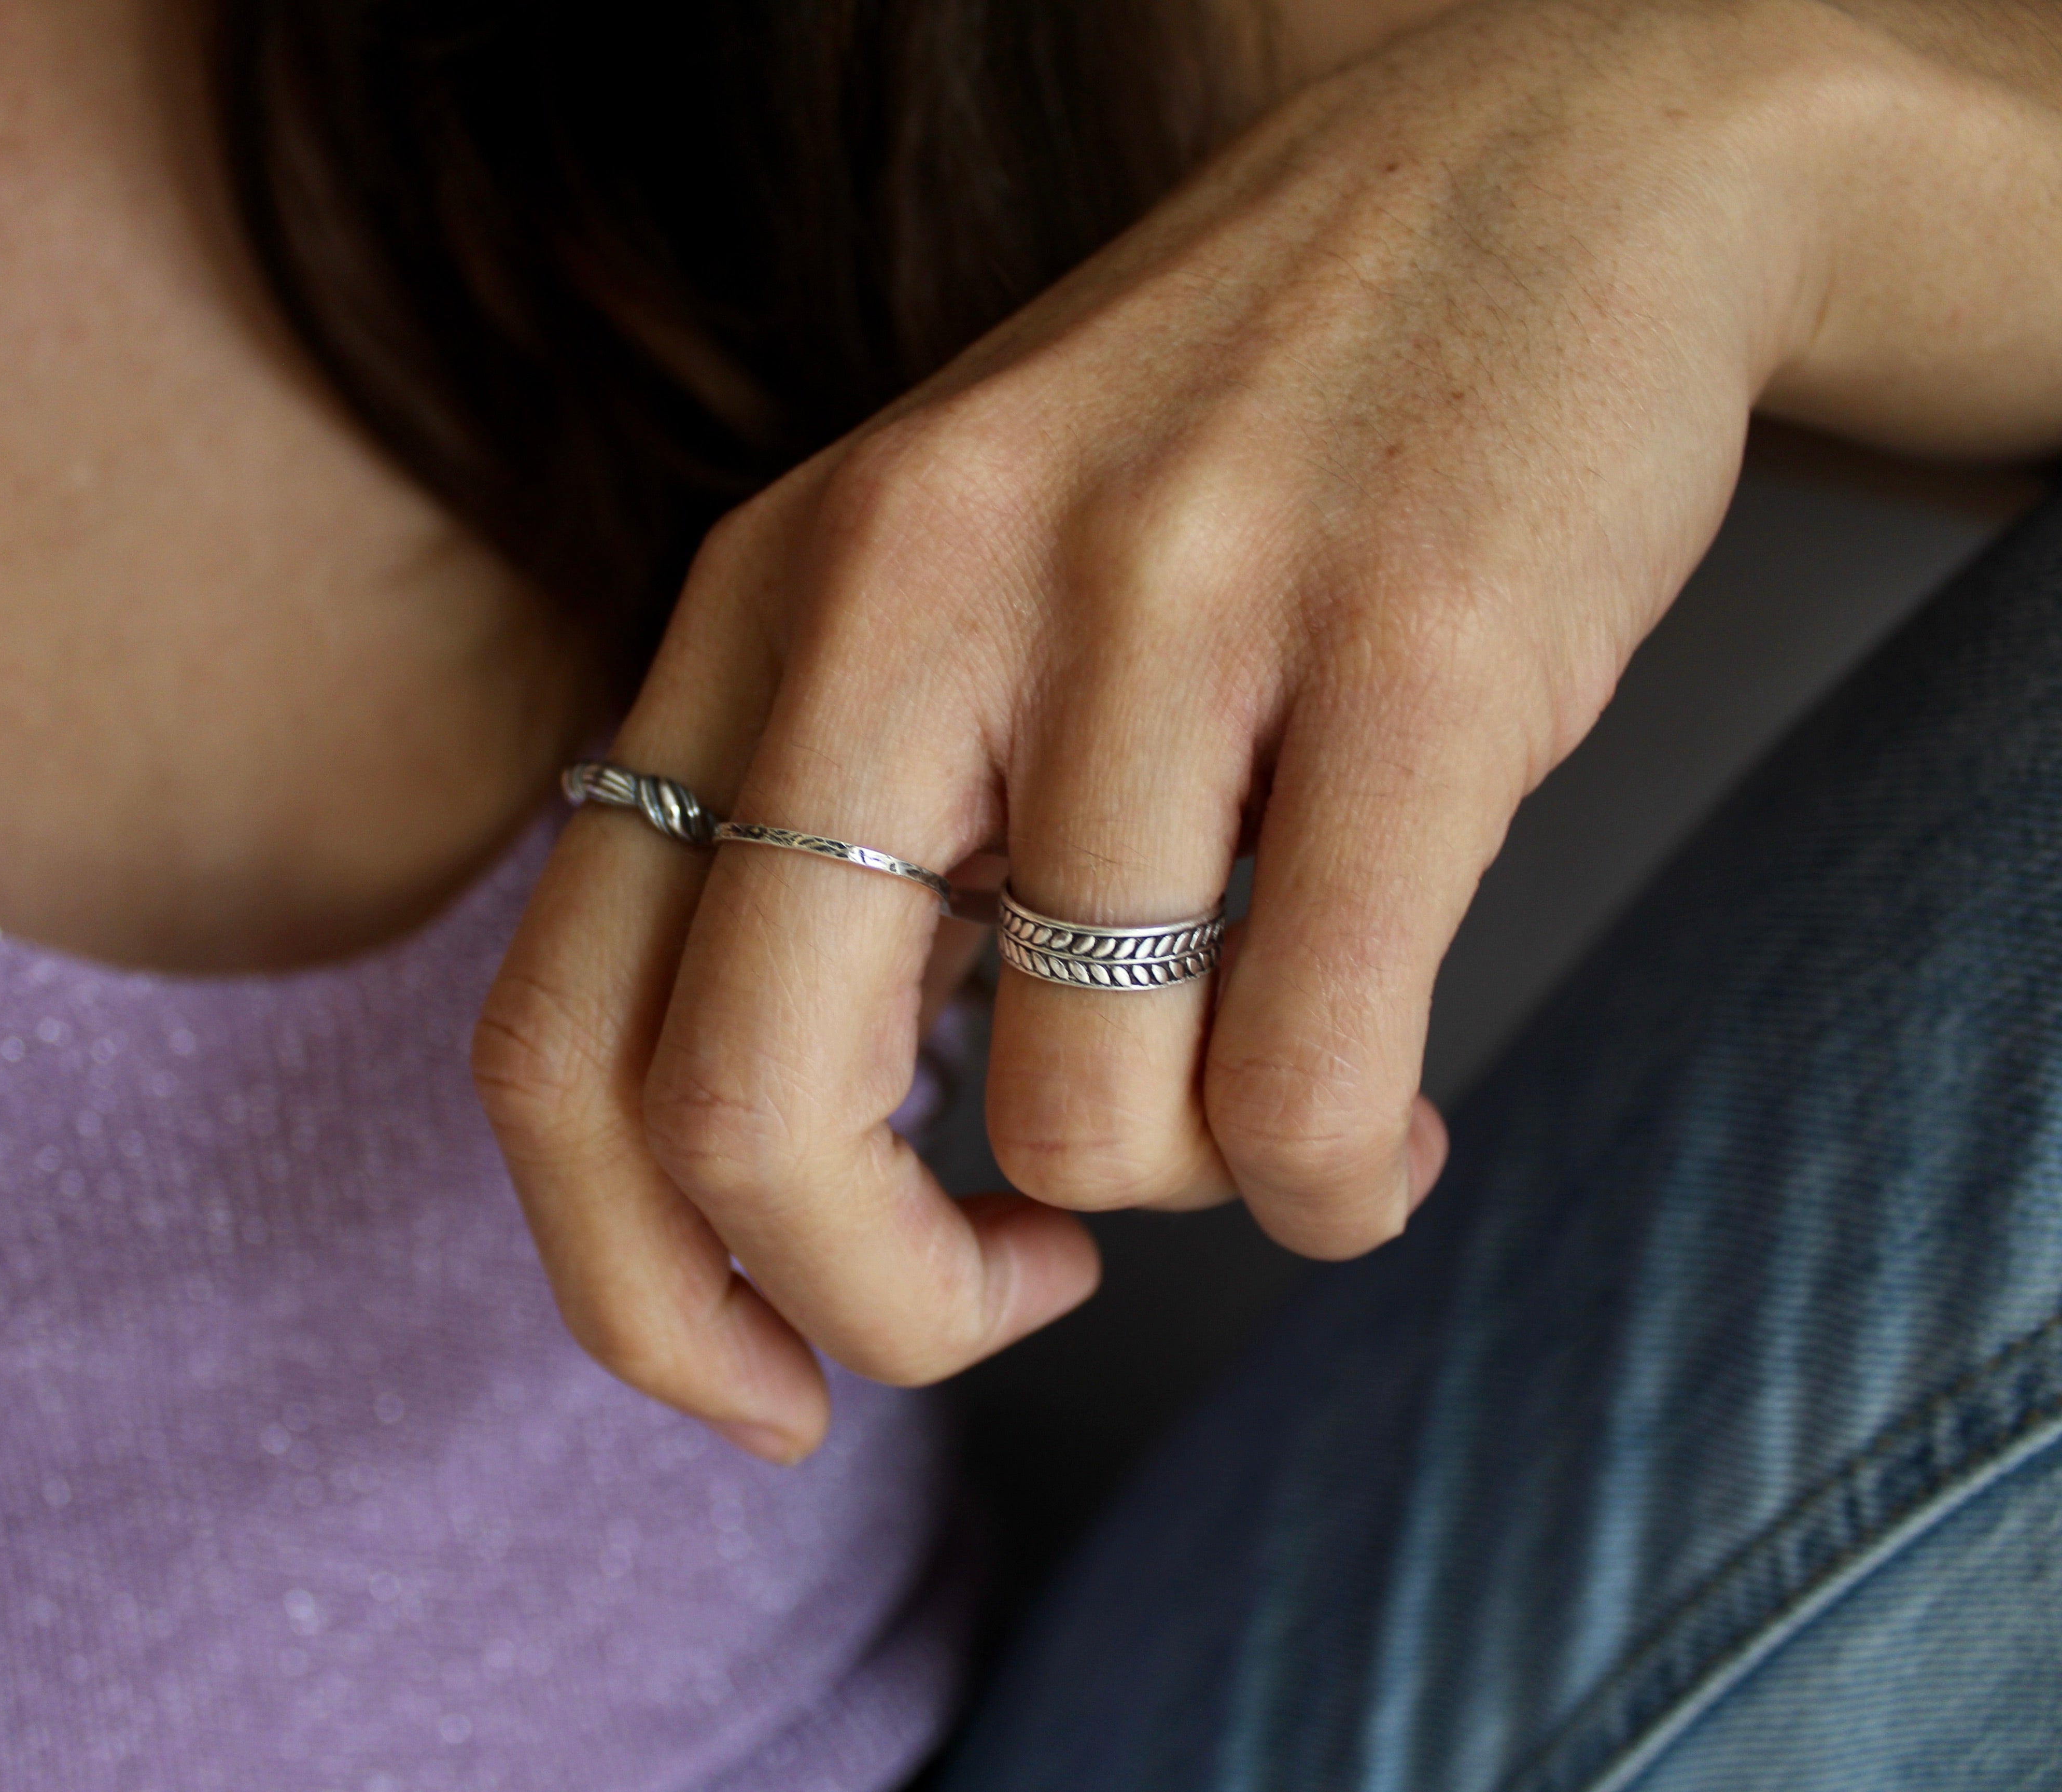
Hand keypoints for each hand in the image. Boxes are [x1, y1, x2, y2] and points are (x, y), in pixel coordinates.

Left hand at [472, 0, 2061, 1459]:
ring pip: (1087, 1128)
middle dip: (892, 1310)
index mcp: (763, 599)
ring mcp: (1162, 606)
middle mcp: (912, 587)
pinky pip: (1307, 1083)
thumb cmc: (1229, 464)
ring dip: (1190, 1189)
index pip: (555, 1043)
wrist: (1544, 181)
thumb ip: (834, 857)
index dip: (634, 1292)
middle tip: (1023, 1297)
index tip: (779, 1391)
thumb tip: (806, 1203)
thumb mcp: (946, 608)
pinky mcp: (1413, 649)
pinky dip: (1335, 1185)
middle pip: (748, 1121)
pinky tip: (1377, 1132)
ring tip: (1275, 1086)